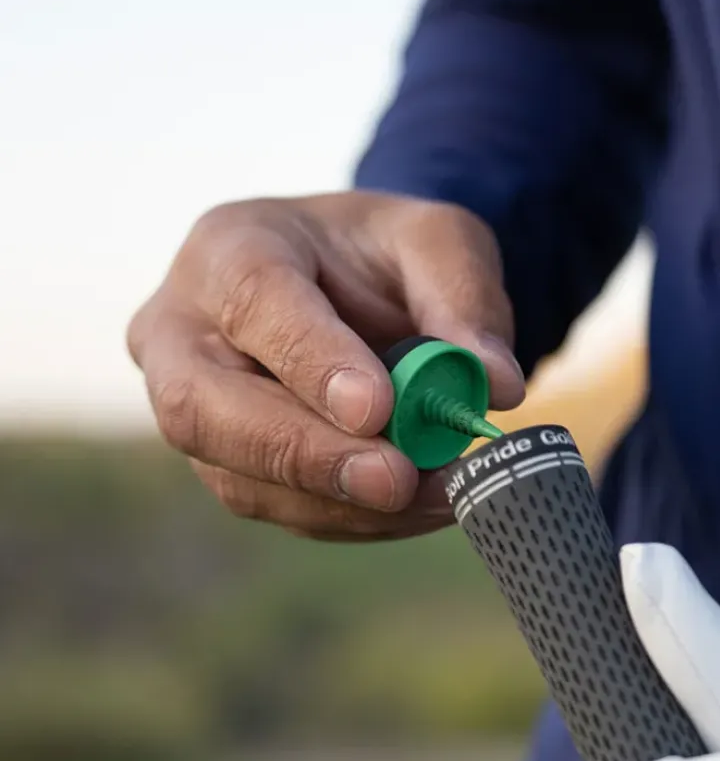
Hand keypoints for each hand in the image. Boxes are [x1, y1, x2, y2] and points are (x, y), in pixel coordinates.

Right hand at [127, 192, 524, 539]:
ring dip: (344, 501)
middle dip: (305, 455)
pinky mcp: (230, 469)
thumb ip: (466, 300)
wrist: (353, 288)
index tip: (377, 409)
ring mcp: (195, 410)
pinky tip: (422, 506)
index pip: (252, 303)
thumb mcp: (440, 242)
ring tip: (438, 495)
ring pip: (239, 477)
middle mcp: (183, 332)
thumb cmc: (385, 254)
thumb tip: (496, 385)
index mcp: (229, 248)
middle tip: (395, 480)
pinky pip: (281, 509)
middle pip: (203, 408)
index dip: (310, 362)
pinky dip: (358, 518)